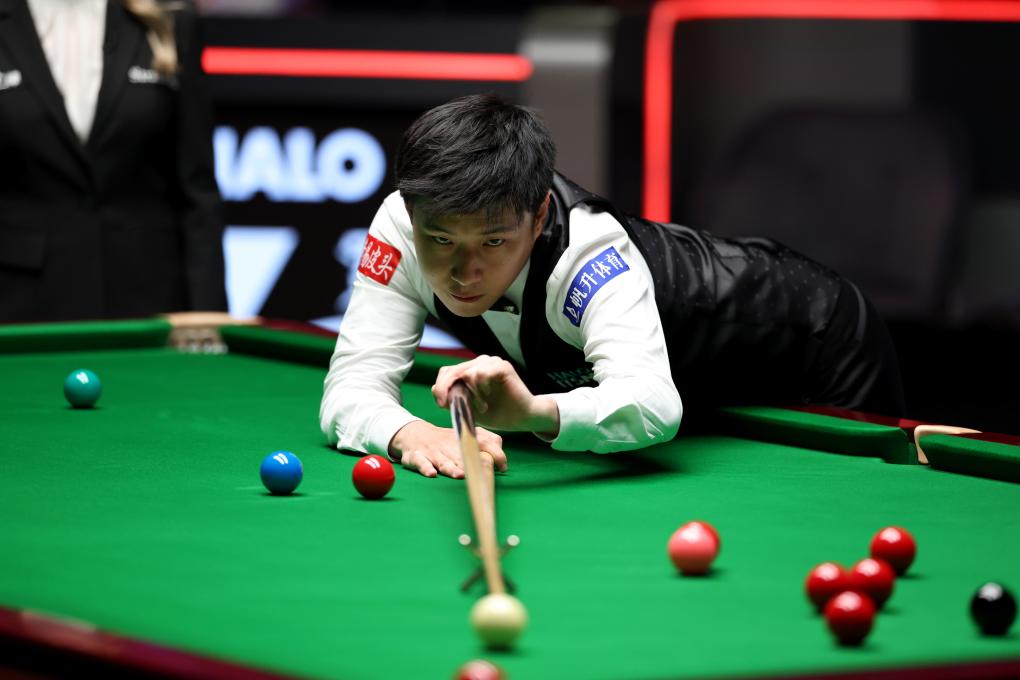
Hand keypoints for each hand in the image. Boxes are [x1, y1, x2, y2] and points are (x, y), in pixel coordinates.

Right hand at [387, 420, 507, 477]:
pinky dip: (425, 468)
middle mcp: (448, 446)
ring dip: (451, 468)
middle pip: (462, 455)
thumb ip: (487, 442)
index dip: (493, 453)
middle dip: (471, 464)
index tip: (502, 466)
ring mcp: (432, 452)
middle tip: (480, 473)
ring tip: (458, 474)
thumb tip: (502, 462)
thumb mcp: (466, 435)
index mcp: (463, 439)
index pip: (482, 443)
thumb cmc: (446, 440)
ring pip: (443, 461)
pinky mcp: (416, 456)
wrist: (414, 432)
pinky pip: (420, 462)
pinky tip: (431, 474)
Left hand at [432, 355, 559, 435]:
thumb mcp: (470, 409)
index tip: (441, 404)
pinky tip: (487, 398)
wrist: (523, 418)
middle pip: (453, 371)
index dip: (441, 387)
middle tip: (450, 406)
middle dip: (448, 390)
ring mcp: (491, 363)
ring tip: (481, 407)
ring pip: (467, 372)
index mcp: (470, 371)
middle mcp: (480, 363)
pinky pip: (481, 373)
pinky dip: (481, 388)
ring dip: (470, 393)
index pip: (447, 372)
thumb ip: (453, 400)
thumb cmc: (498, 413)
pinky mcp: (502, 366)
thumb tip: (434, 389)